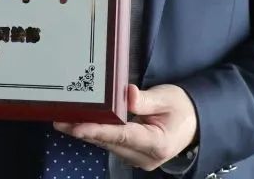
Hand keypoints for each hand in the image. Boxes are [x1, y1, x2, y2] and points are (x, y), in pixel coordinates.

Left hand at [53, 84, 197, 170]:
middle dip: (84, 131)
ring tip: (63, 121)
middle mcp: (144, 157)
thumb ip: (145, 99)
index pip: (123, 136)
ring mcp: (137, 159)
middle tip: (60, 120)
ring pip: (107, 145)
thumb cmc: (182, 108)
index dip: (98, 131)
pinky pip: (110, 144)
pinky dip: (95, 134)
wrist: (193, 124)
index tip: (77, 126)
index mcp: (157, 143)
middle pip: (110, 143)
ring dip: (86, 134)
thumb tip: (126, 94)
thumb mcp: (167, 98)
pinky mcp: (131, 155)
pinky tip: (78, 124)